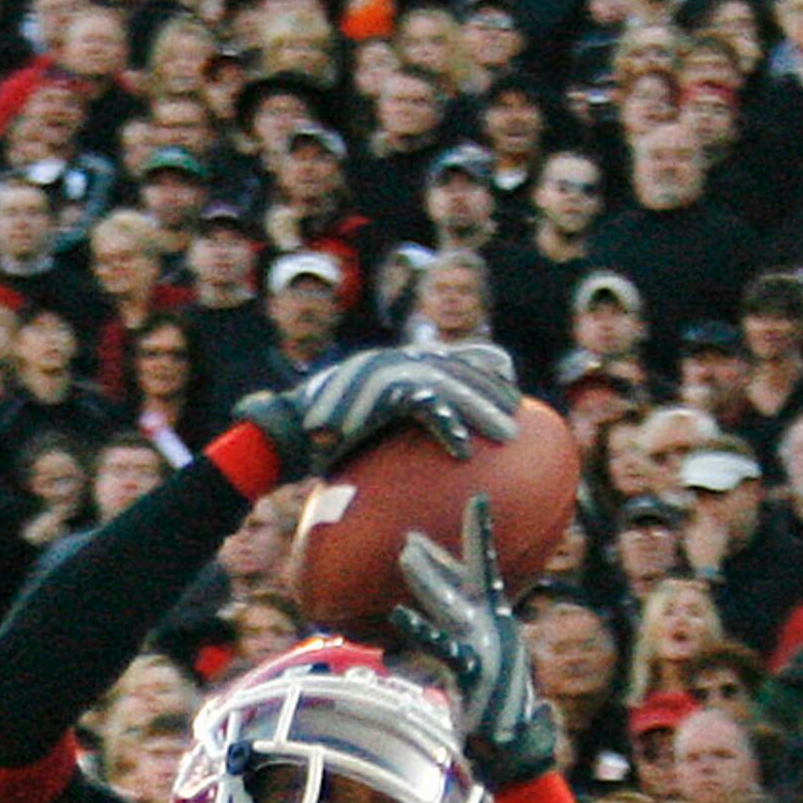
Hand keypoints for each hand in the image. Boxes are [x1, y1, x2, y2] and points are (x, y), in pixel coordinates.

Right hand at [243, 339, 523, 482]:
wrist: (283, 431)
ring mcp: (390, 372)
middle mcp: (396, 359)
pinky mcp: (382, 393)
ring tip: (508, 435)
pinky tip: (463, 450)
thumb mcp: (364, 418)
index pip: (450, 352)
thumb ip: (392, 418)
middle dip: (492, 390)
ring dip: (482, 411)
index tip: (508, 380)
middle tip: (518, 416)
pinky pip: (426, 407)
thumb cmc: (318, 435)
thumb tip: (411, 440)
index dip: (483, 363)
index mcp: (395, 361)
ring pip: (451, 387)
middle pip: (460, 368)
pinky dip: (448, 428)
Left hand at [392, 496, 558, 789]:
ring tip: (406, 555)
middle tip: (409, 539)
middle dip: (433, 561)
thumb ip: (449, 653)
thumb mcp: (474, 675)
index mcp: (497, 622)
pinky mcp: (472, 670)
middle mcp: (492, 629)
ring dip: (428, 579)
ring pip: (450, 604)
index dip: (475, 538)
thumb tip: (405, 645)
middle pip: (457, 585)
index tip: (477, 501)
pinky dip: (420, 632)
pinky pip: (442, 647)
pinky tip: (399, 616)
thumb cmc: (497, 714)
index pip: (479, 572)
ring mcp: (484, 647)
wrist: (515, 747)